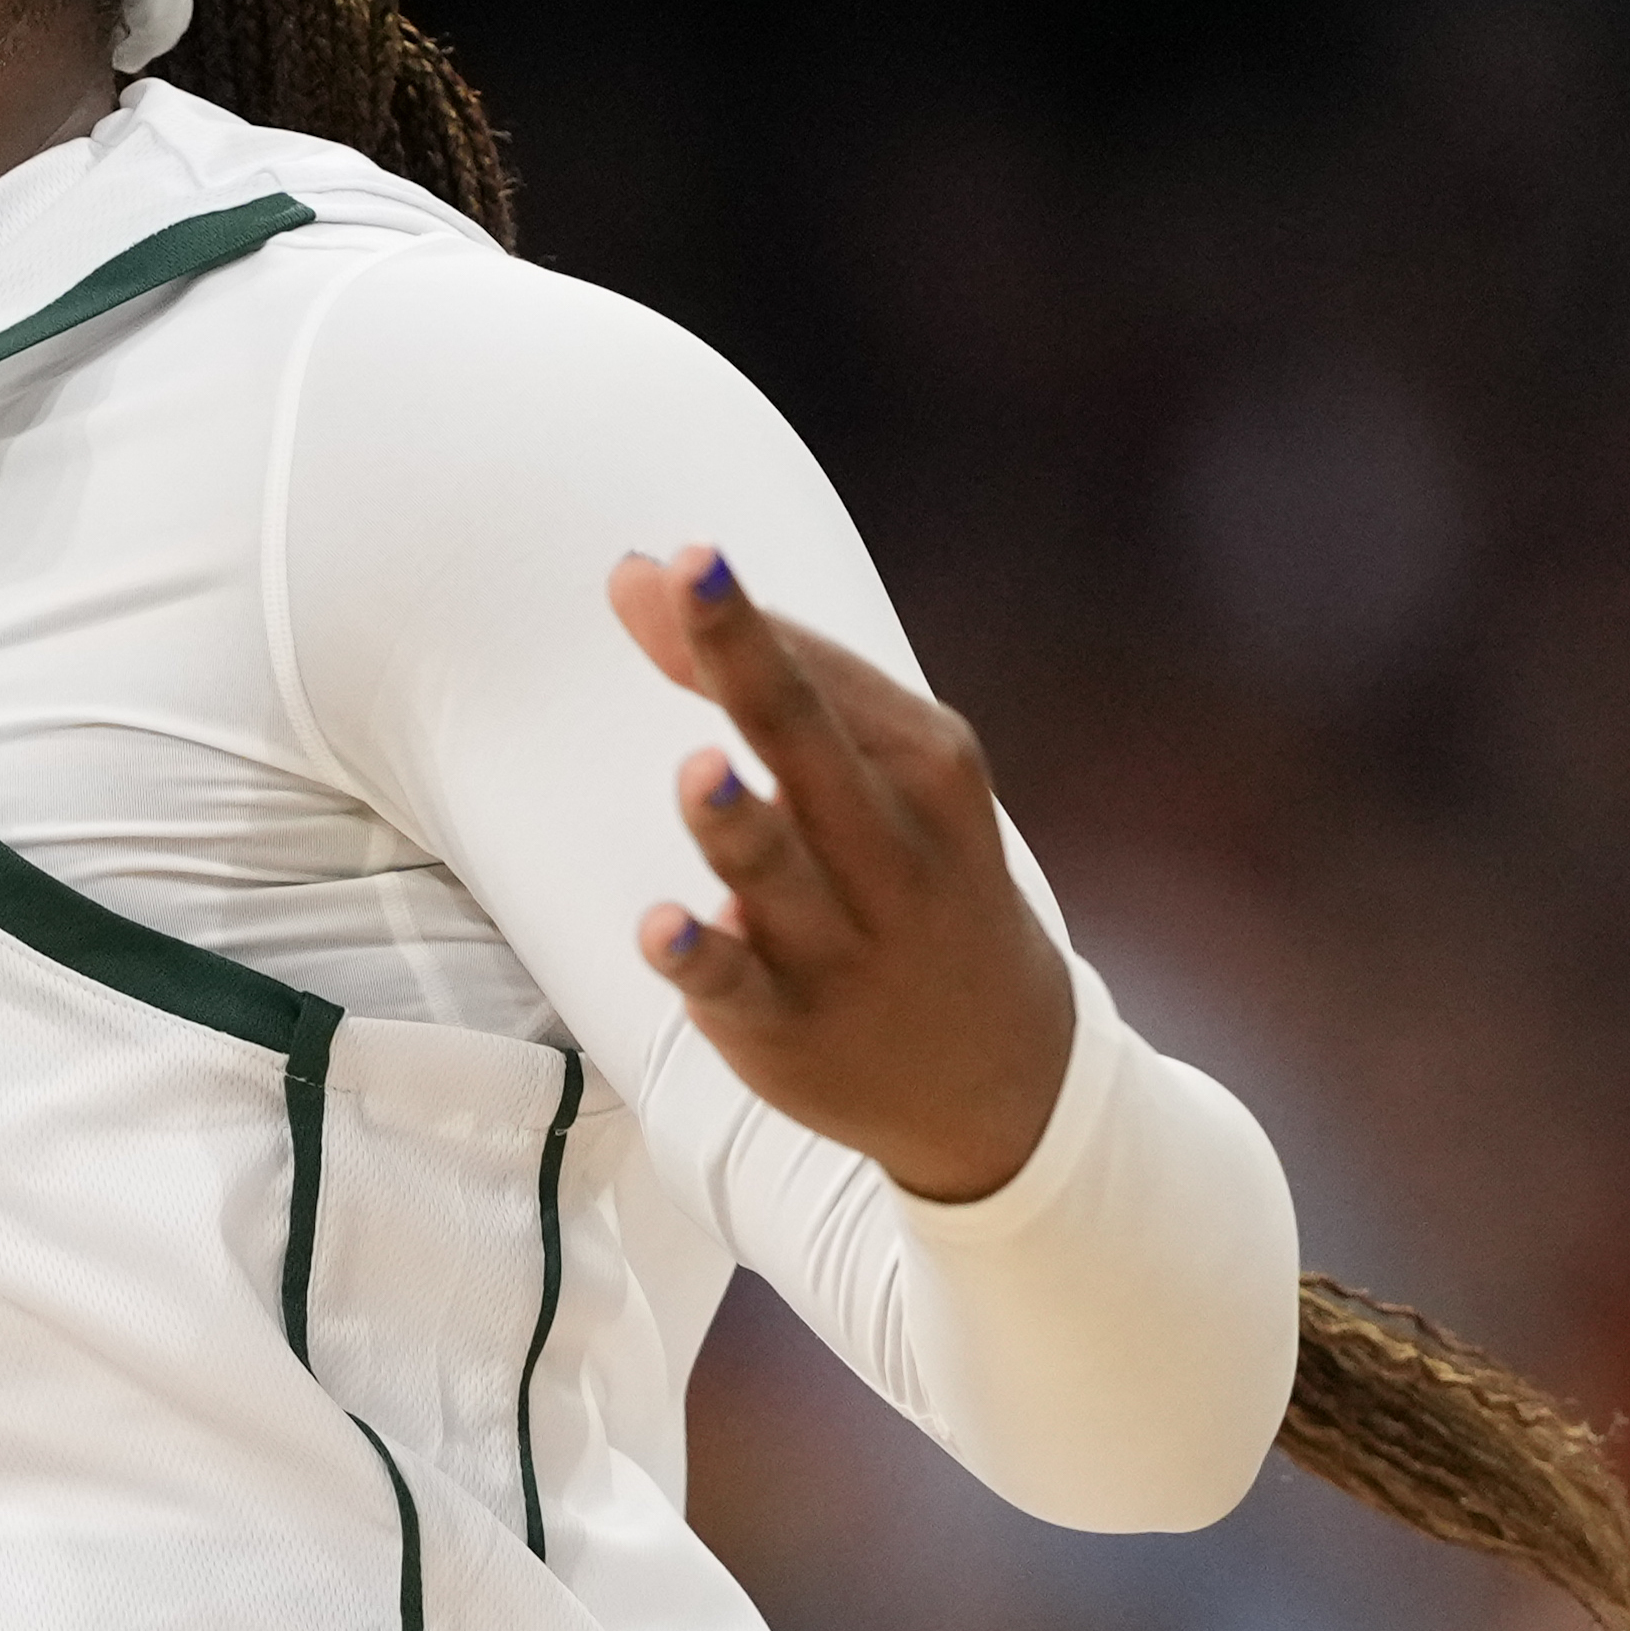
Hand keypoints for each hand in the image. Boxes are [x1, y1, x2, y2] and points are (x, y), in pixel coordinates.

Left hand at [605, 545, 1074, 1205]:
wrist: (999, 1071)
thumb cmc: (912, 875)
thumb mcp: (878, 772)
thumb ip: (764, 674)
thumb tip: (630, 572)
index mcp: (925, 765)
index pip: (824, 677)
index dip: (742, 618)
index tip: (677, 559)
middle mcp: (891, 846)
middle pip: (805, 738)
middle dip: (747, 658)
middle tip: (693, 576)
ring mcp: (841, 941)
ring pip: (773, 868)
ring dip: (736, 821)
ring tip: (700, 771)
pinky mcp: (788, 1023)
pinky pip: (734, 982)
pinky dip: (699, 955)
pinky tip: (660, 926)